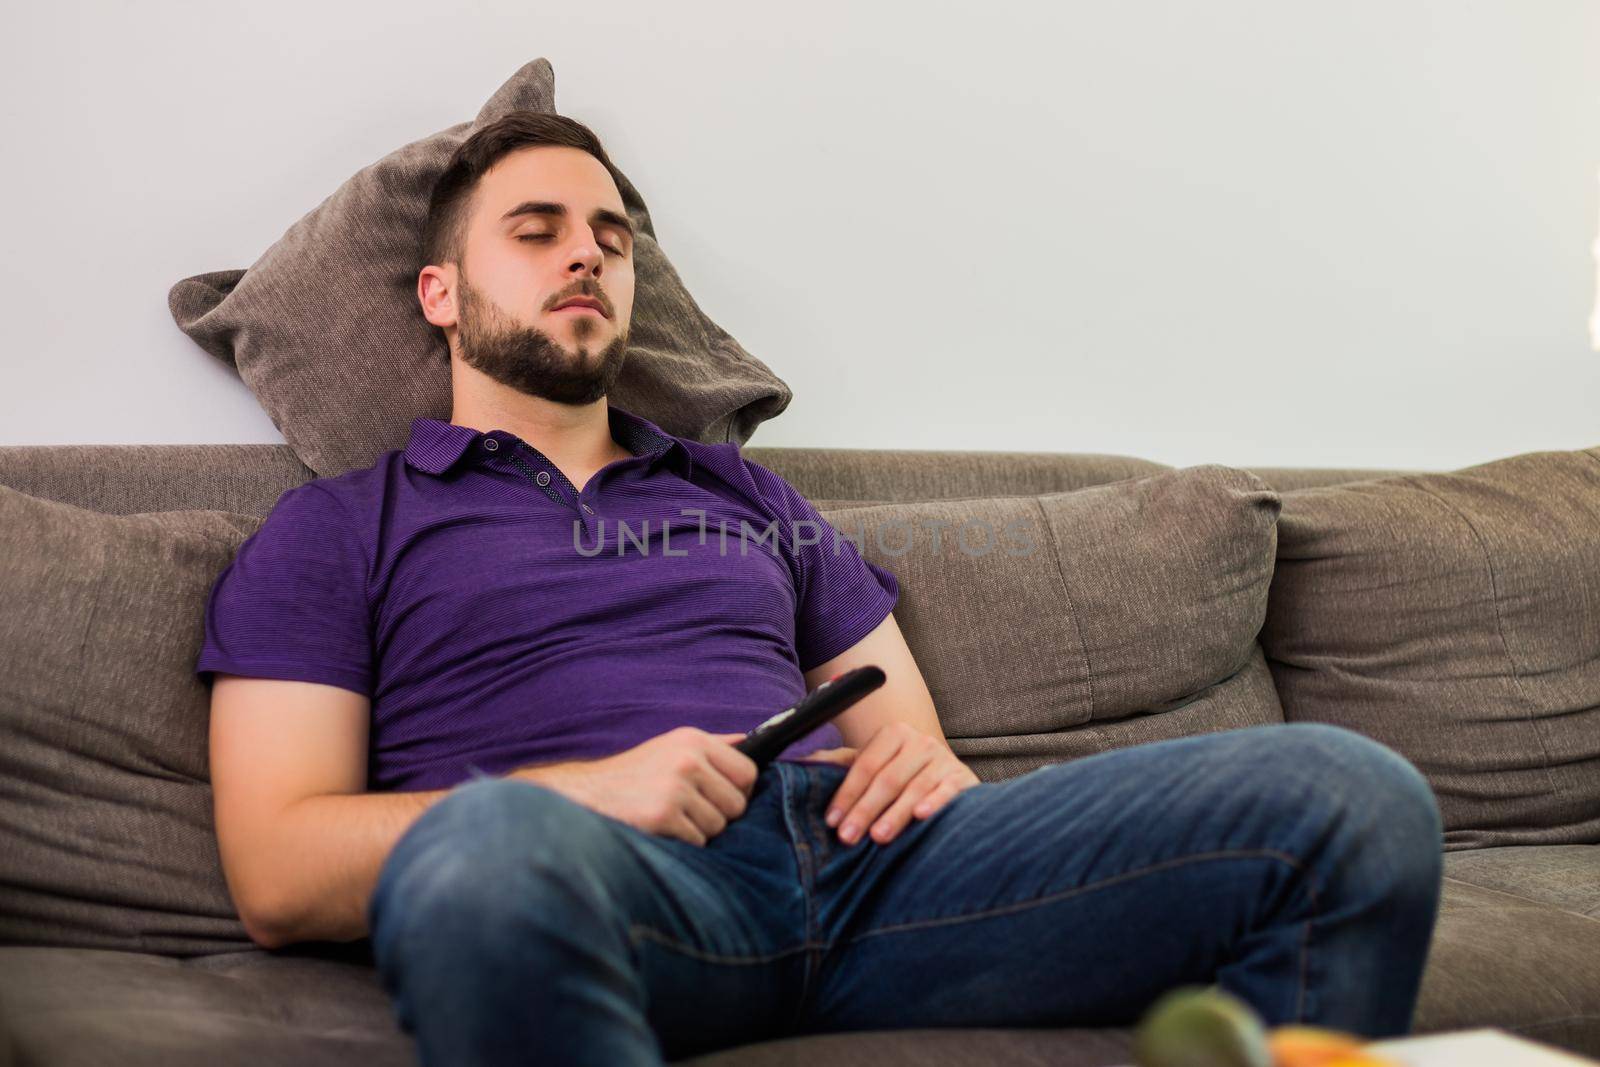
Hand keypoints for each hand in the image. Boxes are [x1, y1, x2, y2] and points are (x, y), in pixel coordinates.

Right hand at [515, 727, 757, 846]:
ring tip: (670, 818)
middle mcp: (687, 760)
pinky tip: (660, 830)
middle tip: (689, 812)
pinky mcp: (662, 815)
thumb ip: (712, 746)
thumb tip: (750, 742)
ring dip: (698, 831)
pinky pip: (697, 841)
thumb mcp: (670, 747)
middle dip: (718, 816)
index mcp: (693, 740)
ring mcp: (675, 788)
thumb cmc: (633, 775)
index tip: (724, 798)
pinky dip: (682, 843)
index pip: (748, 772)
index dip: (740, 792)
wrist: (583, 794)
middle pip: (737, 805)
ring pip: (718, 827)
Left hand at [816, 722, 979, 845]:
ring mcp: (943, 759)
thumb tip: (800, 765)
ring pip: (915, 788)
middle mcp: (920, 742)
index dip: (847, 793)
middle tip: (848, 837)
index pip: (865, 765)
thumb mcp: (871, 763)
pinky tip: (921, 816)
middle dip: (865, 810)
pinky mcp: (963, 778)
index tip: (832, 820)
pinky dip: (935, 803)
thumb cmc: (900, 772)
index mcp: (893, 734)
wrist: (946, 773)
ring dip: (895, 814)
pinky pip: (948, 791)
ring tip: (878, 837)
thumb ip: (839, 764)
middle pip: (887, 779)